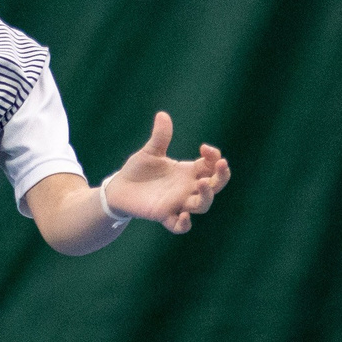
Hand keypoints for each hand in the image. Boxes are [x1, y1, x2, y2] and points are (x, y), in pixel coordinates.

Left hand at [101, 111, 230, 233]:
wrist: (119, 188)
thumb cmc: (138, 170)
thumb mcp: (150, 152)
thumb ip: (160, 137)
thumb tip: (162, 115)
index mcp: (188, 172)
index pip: (211, 166)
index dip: (215, 158)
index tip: (204, 148)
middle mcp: (187, 188)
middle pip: (215, 186)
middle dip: (222, 176)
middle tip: (221, 164)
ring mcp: (177, 203)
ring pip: (202, 205)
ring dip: (206, 196)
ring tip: (201, 184)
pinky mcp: (163, 215)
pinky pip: (178, 226)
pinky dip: (184, 224)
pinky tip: (184, 216)